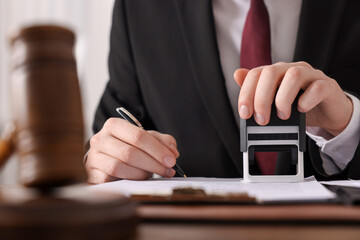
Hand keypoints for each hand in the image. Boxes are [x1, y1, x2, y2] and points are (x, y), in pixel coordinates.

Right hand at [86, 118, 179, 183]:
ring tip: (151, 175)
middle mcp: (99, 139)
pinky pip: (111, 180)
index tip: (172, 160)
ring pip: (120, 167)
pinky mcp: (91, 174)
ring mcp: (93, 157)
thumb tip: (173, 153)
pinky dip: (128, 181)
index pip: (138, 136)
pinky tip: (137, 181)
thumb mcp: (147, 140)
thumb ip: (163, 142)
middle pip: (129, 153)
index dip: (157, 149)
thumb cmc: (129, 147)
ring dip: (141, 174)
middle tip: (168, 171)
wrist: (106, 160)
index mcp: (114, 125)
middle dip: (153, 164)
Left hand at [234, 61, 352, 135]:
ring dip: (283, 99)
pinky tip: (302, 110)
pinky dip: (307, 100)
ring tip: (282, 116)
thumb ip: (255, 90)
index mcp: (276, 73)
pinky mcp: (327, 86)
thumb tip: (237, 74)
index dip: (246, 93)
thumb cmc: (298, 106)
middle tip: (261, 119)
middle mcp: (291, 69)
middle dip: (261, 98)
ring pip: (294, 75)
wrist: (327, 112)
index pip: (255, 74)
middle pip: (271, 72)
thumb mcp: (273, 102)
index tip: (245, 113)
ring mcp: (311, 75)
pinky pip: (318, 87)